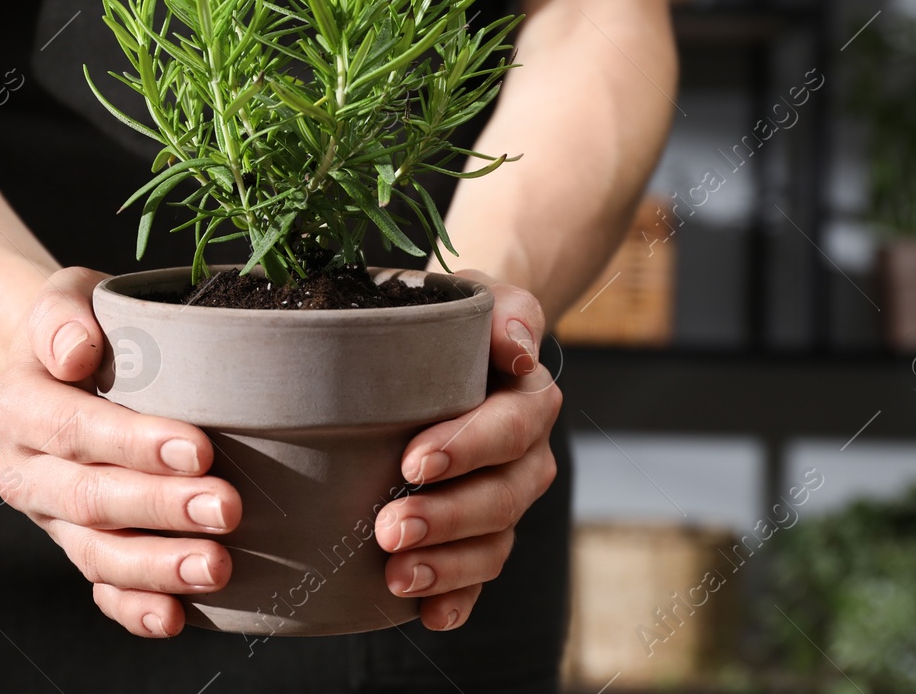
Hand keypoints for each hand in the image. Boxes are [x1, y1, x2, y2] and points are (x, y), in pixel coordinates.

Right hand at [0, 267, 241, 637]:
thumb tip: (78, 352)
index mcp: (15, 405)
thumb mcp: (66, 296)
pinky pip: (100, 587)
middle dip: (160, 509)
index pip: (72, 428)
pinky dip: (134, 609)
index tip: (198, 448)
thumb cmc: (85, 324)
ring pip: (96, 553)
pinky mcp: (78, 545)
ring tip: (217, 567)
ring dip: (157, 567)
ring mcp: (50, 517)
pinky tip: (175, 618)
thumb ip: (62, 315)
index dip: (132, 443)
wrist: (66, 361)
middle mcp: (24, 469)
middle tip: (228, 509)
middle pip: (88, 498)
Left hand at [376, 269, 561, 630]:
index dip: (466, 449)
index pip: (508, 429)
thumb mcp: (477, 298)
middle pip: (502, 496)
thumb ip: (505, 313)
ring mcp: (504, 499)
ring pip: (493, 543)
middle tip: (388, 529)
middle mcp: (526, 455)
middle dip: (447, 518)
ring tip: (396, 577)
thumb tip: (517, 351)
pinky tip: (430, 616)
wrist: (449, 345)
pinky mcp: (479, 533)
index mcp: (527, 399)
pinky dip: (458, 600)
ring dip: (448, 566)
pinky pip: (480, 576)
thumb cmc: (455, 320)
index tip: (412, 461)